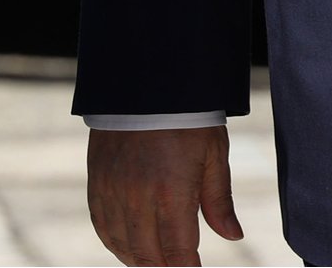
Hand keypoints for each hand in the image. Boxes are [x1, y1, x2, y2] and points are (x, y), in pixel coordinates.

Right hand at [88, 126, 241, 265]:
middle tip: (180, 265)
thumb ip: (219, 200)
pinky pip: (104, 229)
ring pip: (125, 248)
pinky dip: (118, 245)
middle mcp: (138, 199)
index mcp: (172, 193)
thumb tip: (233, 236)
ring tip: (159, 260)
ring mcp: (114, 194)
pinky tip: (132, 247)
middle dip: (166, 267)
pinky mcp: (98, 185)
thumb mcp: (214, 153)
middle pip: (149, 257)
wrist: (147, 82)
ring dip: (142, 260)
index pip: (177, 254)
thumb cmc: (188, 117)